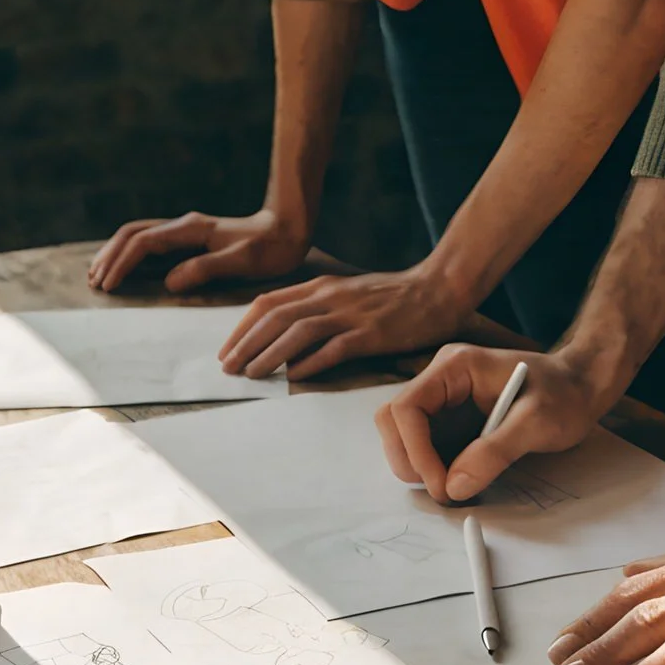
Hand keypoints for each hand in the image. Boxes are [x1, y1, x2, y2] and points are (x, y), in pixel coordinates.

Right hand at [88, 209, 310, 294]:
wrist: (287, 230)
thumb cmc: (269, 248)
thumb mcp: (240, 261)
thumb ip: (204, 269)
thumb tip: (168, 282)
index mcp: (190, 229)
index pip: (143, 242)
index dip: (122, 263)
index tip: (108, 284)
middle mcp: (183, 225)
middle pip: (132, 233)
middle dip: (110, 255)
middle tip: (94, 281)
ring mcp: (185, 231)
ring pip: (138, 235)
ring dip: (116, 253)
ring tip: (100, 274)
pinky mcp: (190, 239)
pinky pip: (151, 243)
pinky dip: (131, 254)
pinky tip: (126, 268)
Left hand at [218, 265, 471, 380]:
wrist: (437, 289)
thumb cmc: (393, 297)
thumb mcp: (347, 294)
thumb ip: (318, 309)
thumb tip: (286, 337)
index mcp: (321, 287)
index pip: (269, 303)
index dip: (242, 327)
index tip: (227, 349)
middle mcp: (330, 297)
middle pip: (275, 317)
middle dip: (246, 343)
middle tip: (228, 368)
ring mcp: (350, 314)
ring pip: (297, 332)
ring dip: (270, 354)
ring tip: (251, 374)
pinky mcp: (371, 333)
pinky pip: (333, 349)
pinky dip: (310, 363)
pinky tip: (293, 377)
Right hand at [375, 345, 611, 501]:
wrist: (581, 387)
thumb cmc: (564, 394)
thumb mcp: (538, 422)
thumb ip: (495, 451)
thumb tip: (454, 486)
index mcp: (455, 366)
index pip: (407, 407)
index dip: (415, 450)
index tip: (441, 484)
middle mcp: (441, 380)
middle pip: (394, 421)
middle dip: (410, 460)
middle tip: (443, 492)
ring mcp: (443, 400)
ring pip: (403, 436)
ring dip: (418, 468)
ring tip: (454, 489)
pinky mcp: (450, 421)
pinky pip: (424, 446)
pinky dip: (432, 469)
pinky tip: (460, 481)